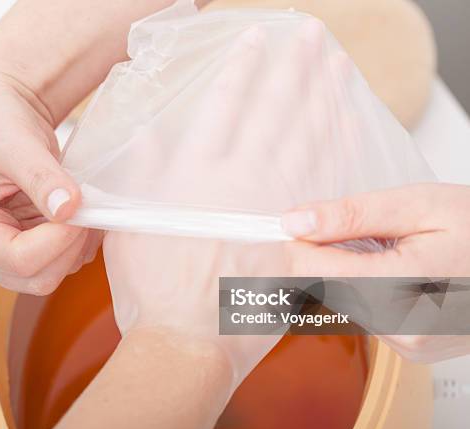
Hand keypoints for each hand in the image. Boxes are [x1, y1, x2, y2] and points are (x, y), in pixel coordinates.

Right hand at [0, 65, 99, 294]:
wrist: (2, 113)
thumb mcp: (17, 144)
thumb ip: (41, 178)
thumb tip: (67, 208)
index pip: (19, 260)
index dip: (57, 240)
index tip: (77, 205)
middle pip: (38, 279)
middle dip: (69, 247)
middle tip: (85, 208)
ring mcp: (10, 251)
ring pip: (56, 273)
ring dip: (79, 244)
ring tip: (84, 205)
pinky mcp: (33, 244)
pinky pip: (66, 259)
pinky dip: (82, 241)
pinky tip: (84, 212)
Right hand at [102, 19, 334, 389]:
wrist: (185, 340)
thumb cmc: (151, 289)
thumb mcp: (128, 225)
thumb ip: (140, 174)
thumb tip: (147, 132)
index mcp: (196, 173)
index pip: (224, 105)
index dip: (241, 68)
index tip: (256, 40)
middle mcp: (239, 181)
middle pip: (272, 112)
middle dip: (293, 70)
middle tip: (310, 40)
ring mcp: (273, 207)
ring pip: (305, 140)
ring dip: (322, 99)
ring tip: (336, 69)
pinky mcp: (296, 235)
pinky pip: (324, 186)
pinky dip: (337, 152)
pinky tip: (348, 128)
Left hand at [281, 182, 469, 361]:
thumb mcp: (416, 205)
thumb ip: (350, 216)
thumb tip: (295, 223)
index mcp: (399, 289)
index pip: (316, 271)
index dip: (297, 245)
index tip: (289, 227)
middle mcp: (401, 330)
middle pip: (329, 290)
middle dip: (327, 257)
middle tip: (356, 231)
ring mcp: (409, 346)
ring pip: (347, 304)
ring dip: (350, 274)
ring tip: (388, 250)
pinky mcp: (413, 350)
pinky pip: (370, 317)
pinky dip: (369, 291)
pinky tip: (397, 272)